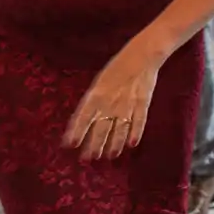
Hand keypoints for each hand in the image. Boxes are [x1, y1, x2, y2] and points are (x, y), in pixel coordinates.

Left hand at [65, 35, 166, 160]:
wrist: (142, 55)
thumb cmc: (117, 67)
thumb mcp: (99, 81)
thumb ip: (93, 100)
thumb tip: (86, 118)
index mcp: (96, 94)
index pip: (83, 117)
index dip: (77, 131)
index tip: (70, 145)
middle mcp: (110, 102)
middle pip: (101, 127)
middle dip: (94, 144)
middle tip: (88, 158)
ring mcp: (128, 104)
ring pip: (119, 128)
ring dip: (114, 143)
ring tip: (110, 156)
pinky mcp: (143, 103)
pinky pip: (139, 121)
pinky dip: (136, 133)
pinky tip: (132, 144)